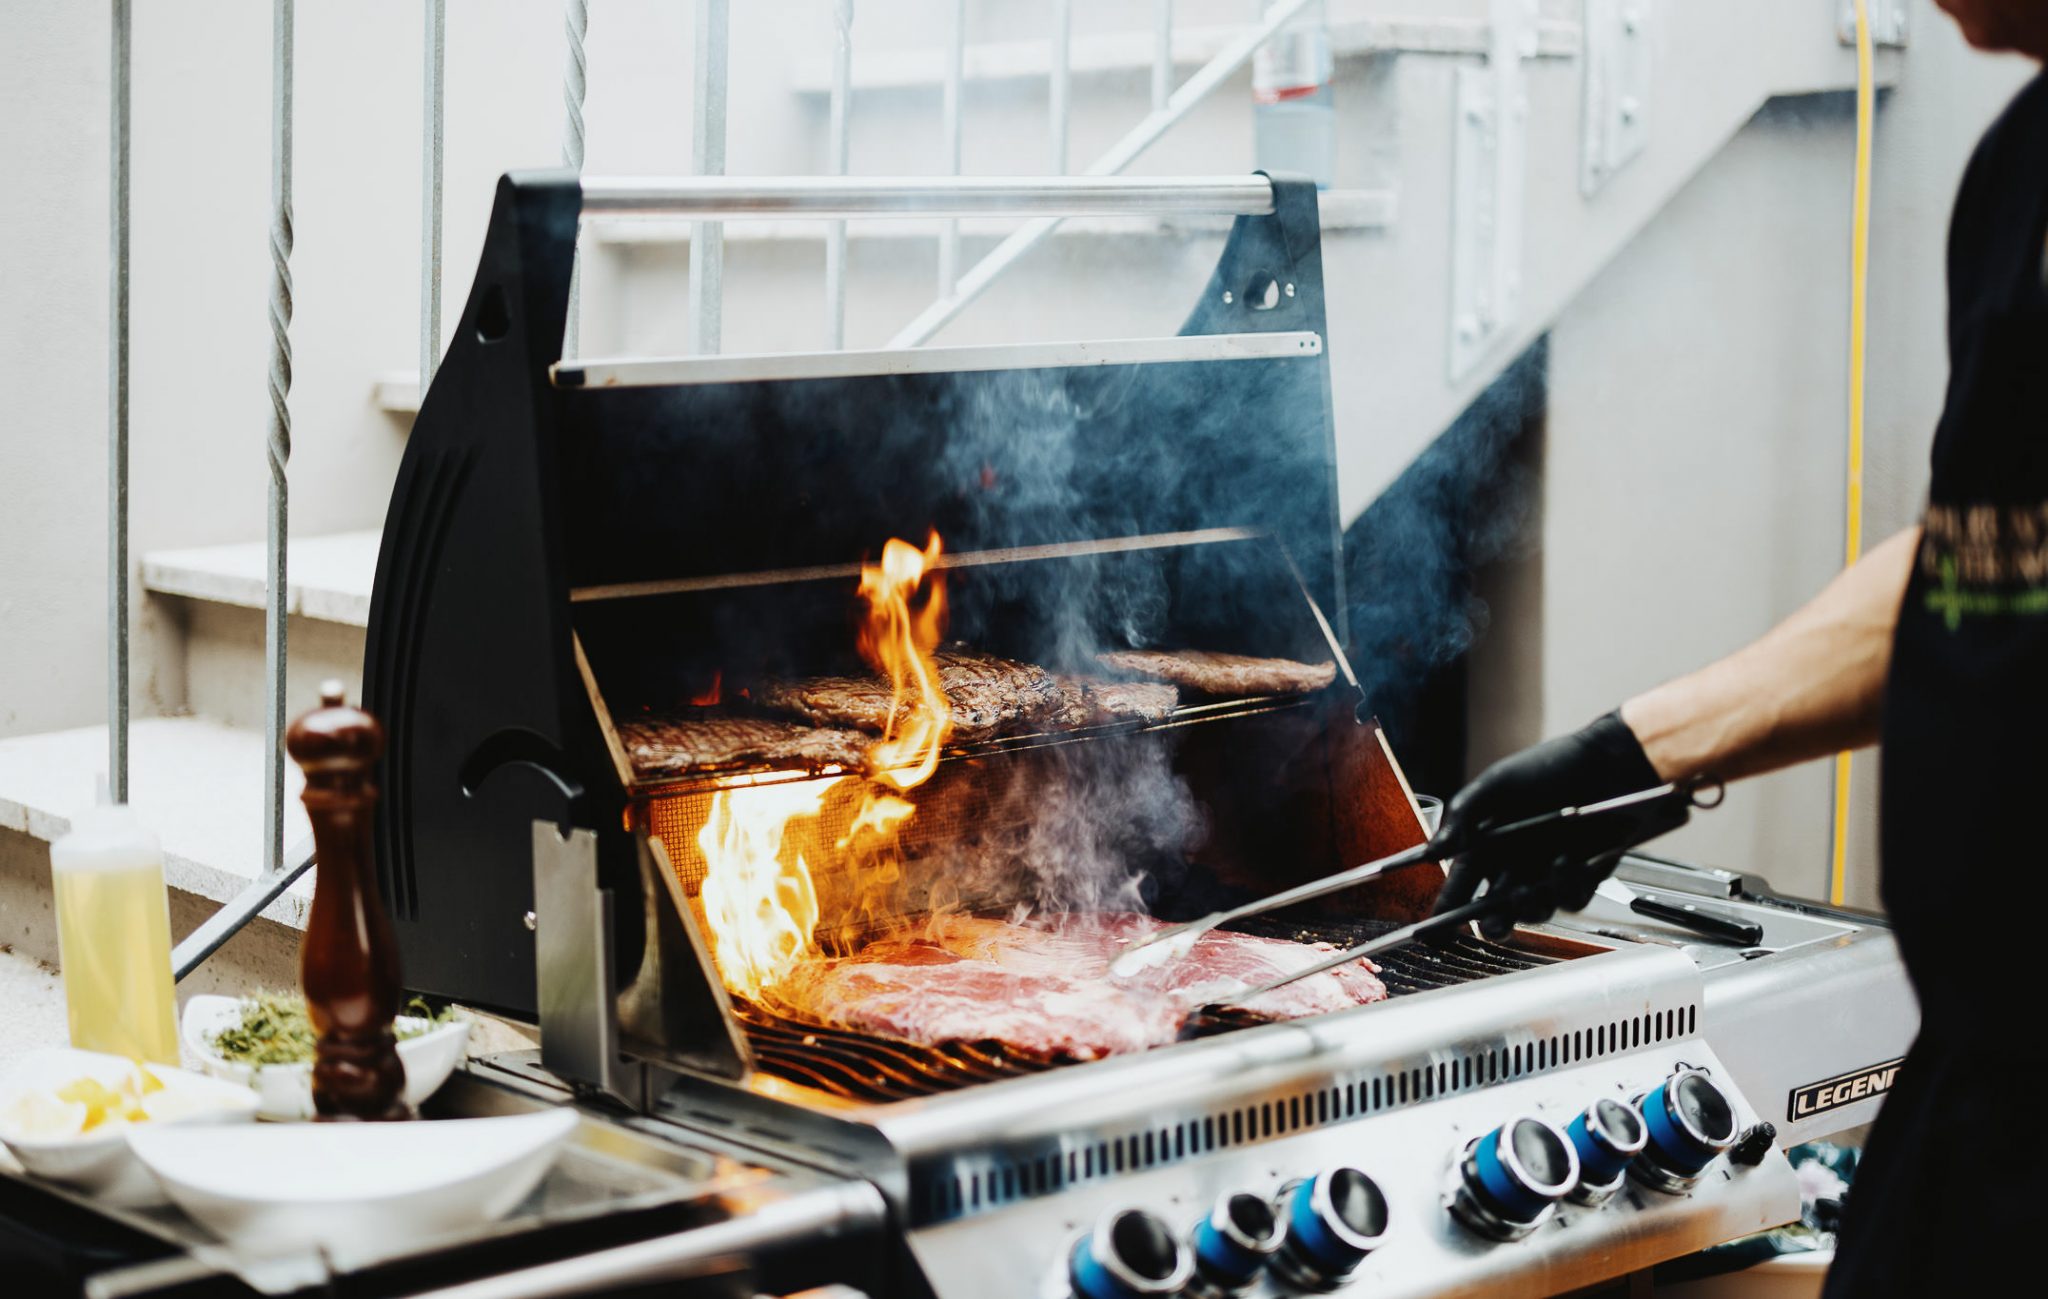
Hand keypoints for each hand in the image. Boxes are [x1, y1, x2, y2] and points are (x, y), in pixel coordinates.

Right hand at [1429, 711, 1662, 936]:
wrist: (1608, 764)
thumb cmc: (1549, 768)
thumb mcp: (1497, 785)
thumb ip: (1463, 816)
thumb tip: (1433, 851)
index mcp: (1487, 847)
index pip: (1459, 887)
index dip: (1444, 912)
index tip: (1432, 935)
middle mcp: (1515, 865)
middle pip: (1495, 911)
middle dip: (1492, 924)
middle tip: (1492, 923)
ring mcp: (1548, 874)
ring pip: (1534, 911)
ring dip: (1530, 907)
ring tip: (1528, 887)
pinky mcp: (1582, 878)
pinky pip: (1571, 899)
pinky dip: (1567, 885)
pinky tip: (1568, 859)